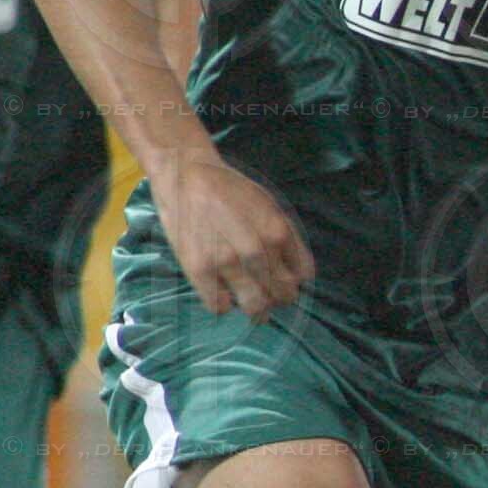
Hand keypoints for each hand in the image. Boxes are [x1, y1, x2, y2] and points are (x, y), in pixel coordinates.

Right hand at [151, 153, 314, 318]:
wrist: (185, 175)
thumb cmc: (230, 190)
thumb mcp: (269, 205)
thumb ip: (287, 238)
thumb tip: (303, 275)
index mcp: (277, 231)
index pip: (301, 275)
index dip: (295, 282)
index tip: (286, 282)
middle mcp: (255, 249)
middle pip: (282, 294)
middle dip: (280, 300)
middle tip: (272, 298)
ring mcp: (226, 261)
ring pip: (255, 306)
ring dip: (258, 312)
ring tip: (255, 311)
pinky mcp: (199, 270)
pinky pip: (219, 306)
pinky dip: (225, 306)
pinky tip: (224, 295)